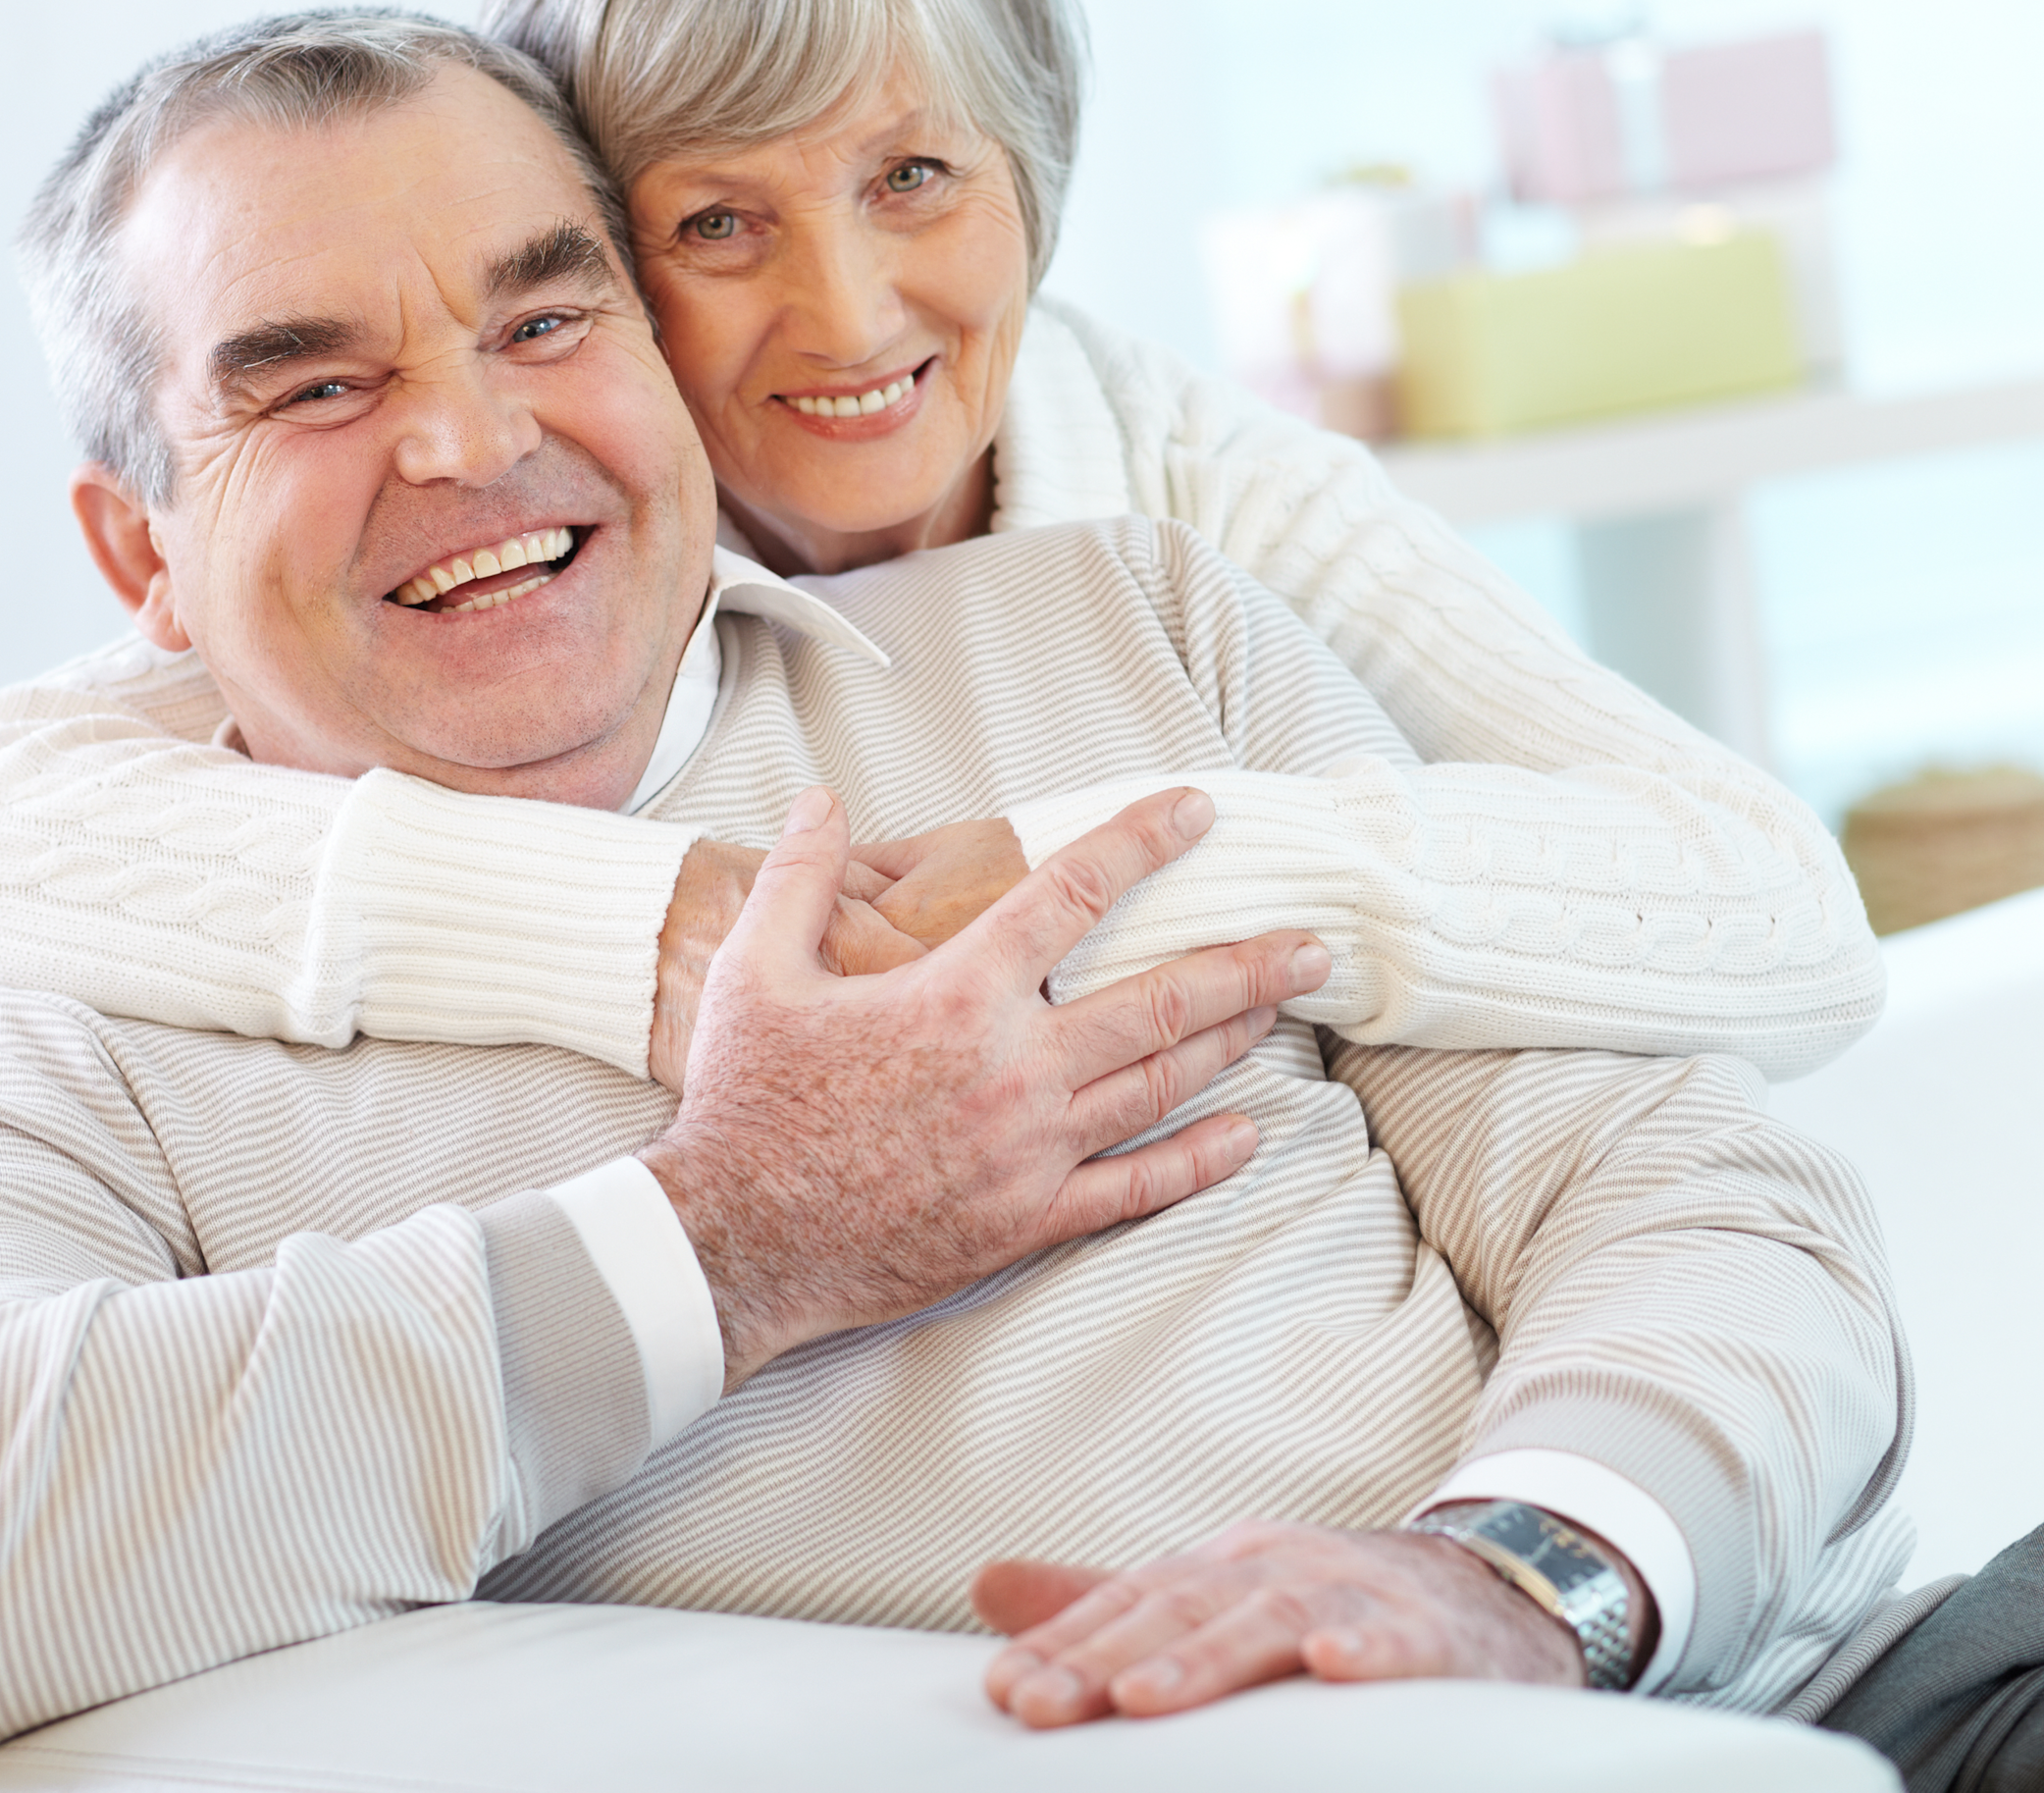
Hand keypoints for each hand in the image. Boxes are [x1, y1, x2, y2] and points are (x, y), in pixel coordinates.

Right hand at [640, 786, 1330, 1389]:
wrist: (732, 1241)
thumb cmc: (743, 1103)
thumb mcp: (753, 973)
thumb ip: (798, 879)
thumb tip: (820, 802)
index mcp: (958, 996)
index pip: (1073, 894)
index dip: (1144, 842)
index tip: (1197, 812)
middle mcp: (1015, 1069)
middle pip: (1160, 1000)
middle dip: (1247, 963)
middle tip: (1311, 940)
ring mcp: (1031, 1151)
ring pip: (1160, 1084)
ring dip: (1232, 1041)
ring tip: (1284, 1009)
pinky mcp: (1026, 1220)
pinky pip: (1135, 1188)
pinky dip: (1197, 1160)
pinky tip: (1245, 1135)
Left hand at [976, 1519, 1639, 1727]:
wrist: (1494, 1594)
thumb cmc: (1333, 1606)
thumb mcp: (1218, 1599)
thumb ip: (1108, 1604)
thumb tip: (986, 1587)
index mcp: (1224, 1566)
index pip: (1131, 1602)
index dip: (1064, 1644)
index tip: (1004, 1691)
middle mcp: (1280, 1569)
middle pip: (1182, 1609)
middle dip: (1105, 1659)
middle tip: (1038, 1706)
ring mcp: (1358, 1595)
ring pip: (1273, 1622)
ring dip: (1206, 1661)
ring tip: (1142, 1700)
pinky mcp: (1434, 1639)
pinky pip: (1401, 1641)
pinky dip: (1368, 1650)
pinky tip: (1333, 1668)